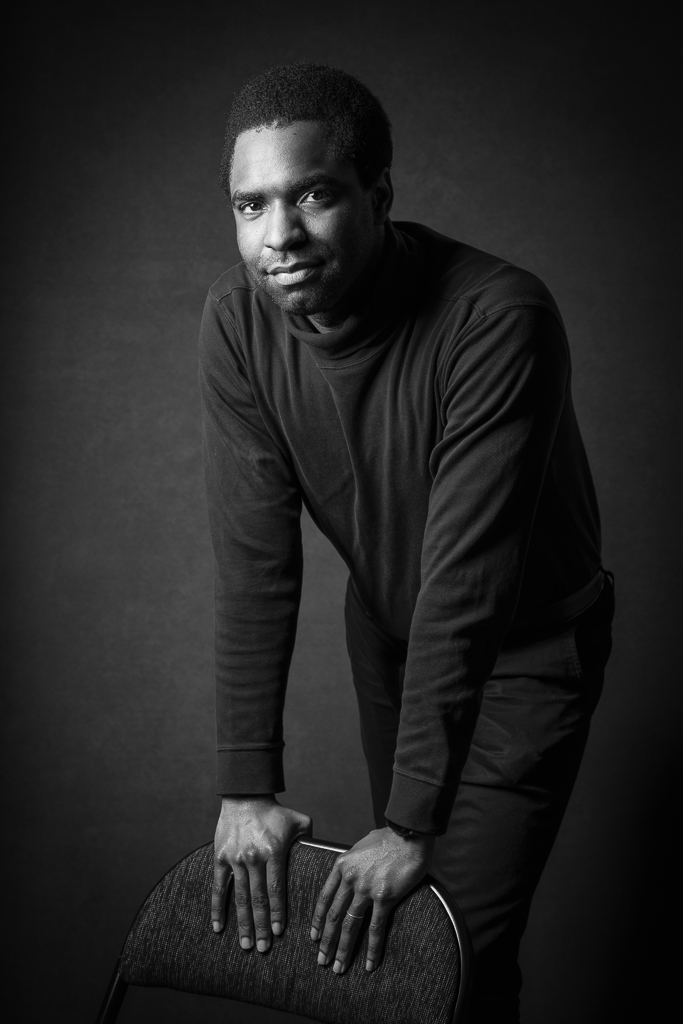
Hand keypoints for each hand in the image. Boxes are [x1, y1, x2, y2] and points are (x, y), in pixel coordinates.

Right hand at [212, 795, 311, 951]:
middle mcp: (254, 858)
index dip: (278, 912)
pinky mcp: (220, 857)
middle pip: (257, 899)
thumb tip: (324, 854)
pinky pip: (217, 887)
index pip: (276, 889)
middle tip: (263, 949)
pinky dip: (216, 909)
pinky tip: (218, 928)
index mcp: (274, 852)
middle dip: (261, 926)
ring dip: (242, 923)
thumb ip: (311, 838)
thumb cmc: (275, 811)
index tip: (279, 932)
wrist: (245, 796)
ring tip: (246, 944)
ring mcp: (235, 859)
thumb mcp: (299, 820)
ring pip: (238, 897)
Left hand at [311, 827, 433, 973]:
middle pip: (333, 916)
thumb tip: (351, 871)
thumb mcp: (360, 847)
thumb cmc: (388, 838)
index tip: (314, 938)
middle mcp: (350, 879)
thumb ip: (352, 863)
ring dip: (342, 949)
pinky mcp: (384, 897)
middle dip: (326, 942)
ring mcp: (366, 889)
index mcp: (341, 866)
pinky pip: (375, 928)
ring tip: (338, 968)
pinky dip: (371, 949)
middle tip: (322, 961)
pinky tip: (368, 964)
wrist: (409, 834)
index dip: (318, 920)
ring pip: (349, 925)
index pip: (324, 898)